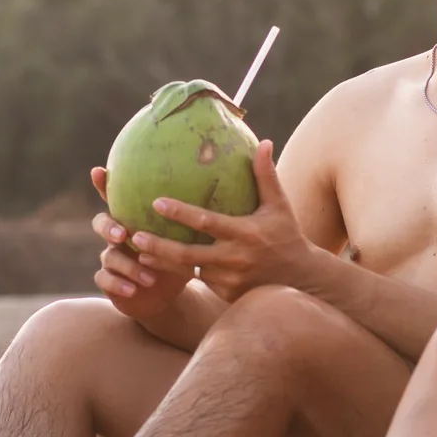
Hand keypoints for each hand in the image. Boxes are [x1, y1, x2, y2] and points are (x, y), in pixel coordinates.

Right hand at [89, 167, 192, 319]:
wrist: (168, 292)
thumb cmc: (180, 258)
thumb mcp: (190, 238)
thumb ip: (196, 218)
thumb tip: (221, 186)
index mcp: (135, 220)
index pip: (116, 198)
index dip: (103, 184)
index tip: (97, 171)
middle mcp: (119, 236)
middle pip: (101, 223)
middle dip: (109, 226)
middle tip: (123, 234)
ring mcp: (112, 258)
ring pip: (108, 256)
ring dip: (128, 265)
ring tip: (149, 277)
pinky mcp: (109, 280)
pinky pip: (104, 279)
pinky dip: (118, 284)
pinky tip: (133, 290)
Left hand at [127, 141, 313, 302]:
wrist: (302, 281)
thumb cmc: (287, 236)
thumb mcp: (279, 206)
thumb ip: (266, 176)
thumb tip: (264, 142)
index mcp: (245, 233)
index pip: (207, 222)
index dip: (181, 212)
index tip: (156, 202)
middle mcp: (235, 258)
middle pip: (188, 254)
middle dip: (159, 246)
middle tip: (134, 235)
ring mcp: (229, 279)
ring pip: (189, 270)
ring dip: (162, 263)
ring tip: (136, 253)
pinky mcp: (226, 294)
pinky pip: (200, 281)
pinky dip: (179, 274)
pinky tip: (158, 267)